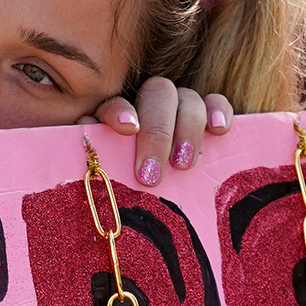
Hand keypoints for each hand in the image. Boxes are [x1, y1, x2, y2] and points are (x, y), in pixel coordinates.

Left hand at [87, 76, 234, 186]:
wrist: (158, 209)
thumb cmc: (123, 192)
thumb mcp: (106, 178)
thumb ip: (95, 158)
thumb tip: (85, 134)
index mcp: (116, 118)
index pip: (117, 104)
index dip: (120, 112)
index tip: (127, 128)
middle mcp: (148, 106)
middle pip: (157, 95)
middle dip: (158, 133)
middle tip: (152, 174)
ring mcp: (178, 108)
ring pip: (187, 98)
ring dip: (187, 129)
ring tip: (182, 165)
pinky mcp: (207, 117)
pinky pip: (215, 103)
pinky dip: (219, 111)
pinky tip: (219, 130)